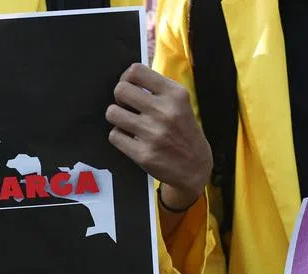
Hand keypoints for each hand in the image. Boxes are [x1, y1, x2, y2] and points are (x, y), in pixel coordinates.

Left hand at [106, 64, 212, 212]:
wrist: (195, 167)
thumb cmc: (184, 131)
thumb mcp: (180, 103)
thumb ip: (157, 89)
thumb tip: (127, 79)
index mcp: (175, 94)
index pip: (136, 71)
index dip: (126, 78)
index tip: (130, 87)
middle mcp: (164, 111)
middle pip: (120, 90)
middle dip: (120, 98)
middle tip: (128, 107)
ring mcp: (153, 134)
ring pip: (113, 113)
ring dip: (118, 117)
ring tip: (129, 123)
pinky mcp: (143, 154)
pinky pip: (114, 135)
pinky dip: (120, 137)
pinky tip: (131, 139)